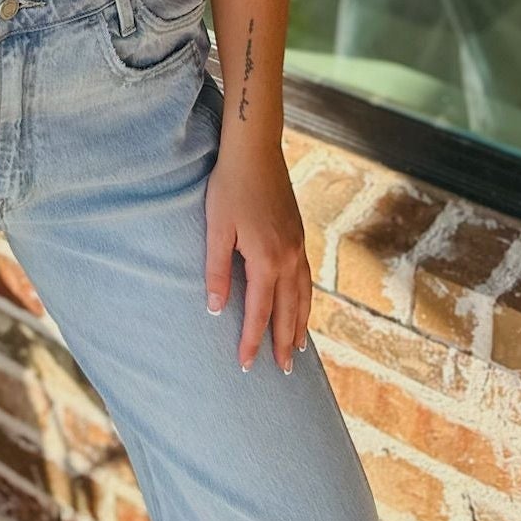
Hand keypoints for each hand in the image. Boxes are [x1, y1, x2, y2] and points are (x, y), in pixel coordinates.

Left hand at [204, 141, 311, 374]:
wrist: (256, 149)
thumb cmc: (230, 185)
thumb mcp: (216, 228)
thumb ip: (216, 270)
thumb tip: (214, 308)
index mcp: (266, 260)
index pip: (258, 312)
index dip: (251, 341)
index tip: (247, 366)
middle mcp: (288, 258)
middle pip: (288, 311)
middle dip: (284, 342)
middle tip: (284, 371)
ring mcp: (298, 246)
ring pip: (303, 296)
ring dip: (300, 324)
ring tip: (299, 348)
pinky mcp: (299, 234)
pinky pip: (306, 278)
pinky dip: (306, 299)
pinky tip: (301, 304)